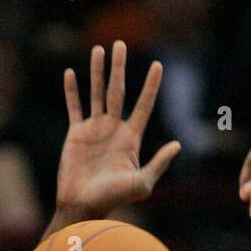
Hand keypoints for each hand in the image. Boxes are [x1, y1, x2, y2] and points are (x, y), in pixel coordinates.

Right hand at [56, 41, 180, 215]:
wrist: (83, 205)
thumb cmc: (113, 199)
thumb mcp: (142, 183)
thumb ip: (158, 163)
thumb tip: (178, 144)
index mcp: (131, 138)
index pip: (144, 105)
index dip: (151, 85)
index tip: (159, 64)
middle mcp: (113, 129)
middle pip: (118, 91)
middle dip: (120, 67)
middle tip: (121, 44)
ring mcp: (94, 130)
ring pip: (96, 93)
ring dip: (97, 72)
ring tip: (99, 50)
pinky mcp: (76, 133)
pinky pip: (74, 107)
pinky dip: (72, 91)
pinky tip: (72, 73)